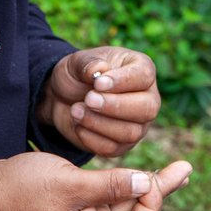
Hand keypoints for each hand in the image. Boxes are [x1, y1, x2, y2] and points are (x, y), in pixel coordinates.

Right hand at [0, 152, 191, 210]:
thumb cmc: (27, 189)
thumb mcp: (72, 185)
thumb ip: (111, 186)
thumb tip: (146, 183)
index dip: (153, 200)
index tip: (153, 173)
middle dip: (162, 189)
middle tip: (185, 168)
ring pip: (126, 201)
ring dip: (148, 183)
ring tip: (176, 170)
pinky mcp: (80, 202)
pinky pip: (111, 194)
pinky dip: (127, 181)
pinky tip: (140, 173)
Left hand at [37, 46, 159, 155]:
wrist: (62, 98)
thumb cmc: (78, 74)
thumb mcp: (77, 61)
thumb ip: (88, 63)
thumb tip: (99, 69)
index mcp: (141, 68)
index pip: (143, 75)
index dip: (123, 81)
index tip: (98, 84)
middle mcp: (147, 97)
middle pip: (147, 108)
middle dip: (115, 106)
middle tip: (88, 99)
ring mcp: (138, 124)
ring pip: (131, 132)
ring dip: (100, 123)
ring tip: (75, 110)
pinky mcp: (123, 145)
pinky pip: (114, 148)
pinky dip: (92, 138)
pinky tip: (77, 124)